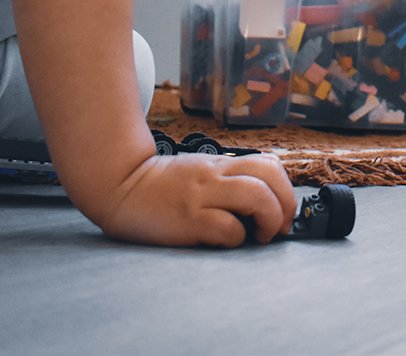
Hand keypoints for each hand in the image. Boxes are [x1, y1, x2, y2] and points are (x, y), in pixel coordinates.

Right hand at [99, 151, 297, 246]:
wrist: (119, 186)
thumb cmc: (162, 187)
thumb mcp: (199, 172)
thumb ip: (227, 180)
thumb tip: (262, 203)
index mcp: (220, 165)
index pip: (269, 164)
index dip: (285, 189)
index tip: (283, 210)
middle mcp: (215, 175)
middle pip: (271, 178)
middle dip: (286, 205)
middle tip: (280, 227)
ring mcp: (202, 196)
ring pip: (257, 197)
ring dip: (270, 220)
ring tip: (260, 236)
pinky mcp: (188, 219)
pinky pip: (227, 227)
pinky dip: (236, 238)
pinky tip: (227, 241)